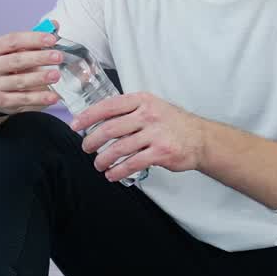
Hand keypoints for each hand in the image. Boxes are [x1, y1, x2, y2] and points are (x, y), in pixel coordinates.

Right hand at [0, 25, 63, 114]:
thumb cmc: (8, 66)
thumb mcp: (16, 50)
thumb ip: (35, 38)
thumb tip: (54, 25)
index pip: (13, 40)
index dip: (33, 39)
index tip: (52, 39)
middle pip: (17, 60)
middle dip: (39, 58)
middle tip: (58, 56)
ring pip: (20, 81)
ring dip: (40, 78)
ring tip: (56, 75)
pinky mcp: (3, 101)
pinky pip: (24, 99)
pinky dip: (40, 98)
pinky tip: (53, 96)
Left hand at [71, 92, 206, 182]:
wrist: (200, 138)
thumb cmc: (172, 123)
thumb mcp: (151, 107)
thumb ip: (128, 111)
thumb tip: (98, 119)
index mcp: (142, 101)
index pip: (108, 106)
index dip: (88, 116)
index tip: (75, 125)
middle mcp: (148, 115)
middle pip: (110, 128)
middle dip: (92, 141)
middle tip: (86, 148)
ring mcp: (155, 134)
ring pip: (119, 148)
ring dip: (103, 159)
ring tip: (98, 164)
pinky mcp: (161, 153)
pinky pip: (132, 163)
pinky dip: (118, 171)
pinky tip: (112, 174)